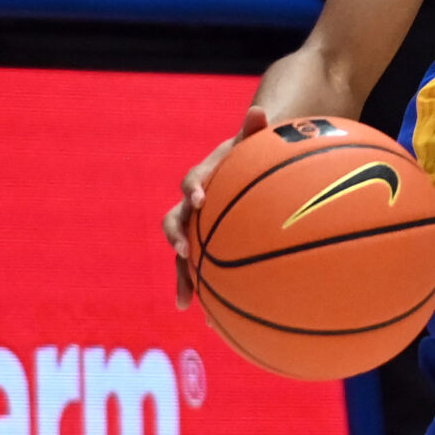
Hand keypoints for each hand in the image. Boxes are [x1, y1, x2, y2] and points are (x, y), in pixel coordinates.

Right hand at [162, 106, 266, 307]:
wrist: (244, 169)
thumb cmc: (254, 155)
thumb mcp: (258, 142)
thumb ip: (256, 130)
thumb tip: (259, 109)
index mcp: (204, 178)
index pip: (193, 182)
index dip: (194, 190)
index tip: (200, 199)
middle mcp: (193, 206)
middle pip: (176, 223)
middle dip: (178, 240)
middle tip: (186, 253)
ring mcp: (197, 230)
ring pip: (183, 256)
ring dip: (184, 277)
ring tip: (188, 303)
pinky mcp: (205, 250)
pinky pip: (203, 274)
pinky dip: (208, 296)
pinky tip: (216, 325)